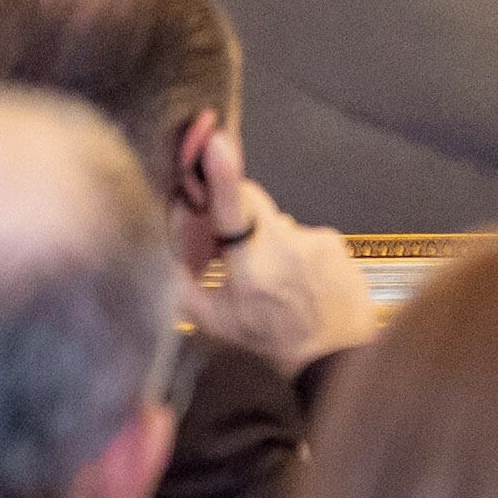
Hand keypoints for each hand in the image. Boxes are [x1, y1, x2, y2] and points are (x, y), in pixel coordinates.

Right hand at [188, 127, 378, 376]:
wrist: (335, 355)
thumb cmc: (270, 341)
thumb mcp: (215, 323)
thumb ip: (182, 286)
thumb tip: (162, 252)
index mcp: (252, 268)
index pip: (233, 210)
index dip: (223, 174)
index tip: (219, 141)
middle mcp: (286, 246)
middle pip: (250, 201)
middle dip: (233, 212)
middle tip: (228, 249)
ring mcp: (315, 240)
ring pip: (275, 222)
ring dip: (265, 240)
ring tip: (272, 278)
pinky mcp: (334, 240)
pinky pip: (301, 234)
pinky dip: (292, 249)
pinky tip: (296, 278)